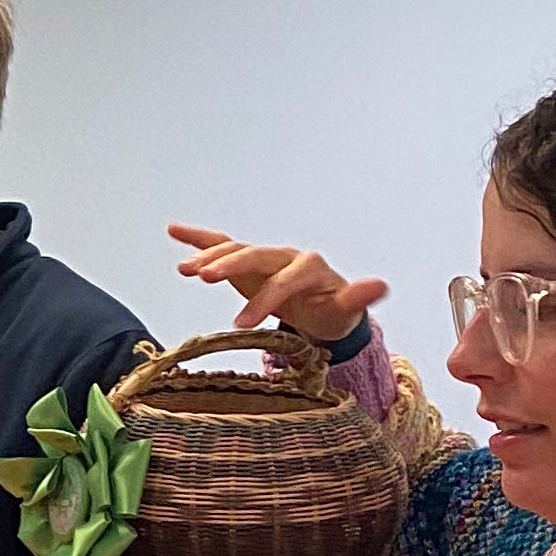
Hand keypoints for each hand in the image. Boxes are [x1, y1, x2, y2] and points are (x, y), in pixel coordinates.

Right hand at [166, 223, 386, 346]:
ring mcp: (263, 257)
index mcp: (309, 267)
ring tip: (186, 270)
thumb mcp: (345, 310)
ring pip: (235, 249)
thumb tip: (380, 285)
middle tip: (205, 279)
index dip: (264, 298)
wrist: (321, 309)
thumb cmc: (332, 312)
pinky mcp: (246, 262)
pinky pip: (221, 245)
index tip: (242, 324)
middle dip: (230, 266)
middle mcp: (284, 256)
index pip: (285, 279)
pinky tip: (174, 231)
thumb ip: (358, 297)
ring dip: (209, 256)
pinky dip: (198, 238)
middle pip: (255, 255)